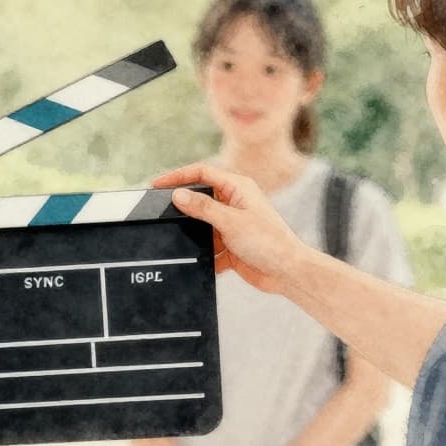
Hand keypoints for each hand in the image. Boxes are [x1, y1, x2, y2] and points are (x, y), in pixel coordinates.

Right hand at [153, 163, 303, 292]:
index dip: (178, 176)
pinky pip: (207, 246)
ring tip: (177, 239)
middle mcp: (234, 203)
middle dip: (182, 207)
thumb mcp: (231, 221)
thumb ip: (203, 207)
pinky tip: (197, 260)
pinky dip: (202, 253)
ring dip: (192, 234)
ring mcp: (231, 225)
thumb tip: (178, 195)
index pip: (202, 173)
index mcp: (237, 188)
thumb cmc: (269, 242)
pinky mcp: (229, 245)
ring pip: (201, 224)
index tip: (157, 184)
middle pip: (199, 198)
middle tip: (160, 211)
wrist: (287, 273)